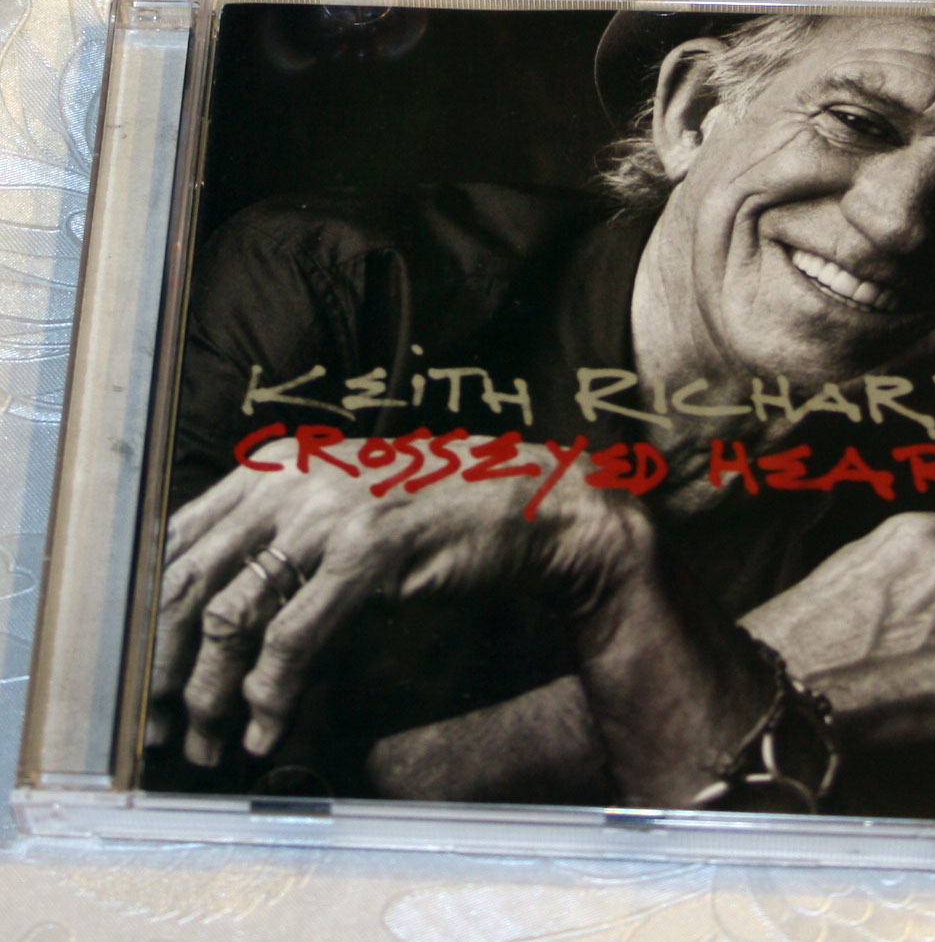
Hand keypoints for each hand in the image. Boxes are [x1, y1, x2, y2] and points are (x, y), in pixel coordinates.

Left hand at [150, 436, 632, 768]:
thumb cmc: (427, 513)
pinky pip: (291, 638)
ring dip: (208, 693)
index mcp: (272, 467)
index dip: (147, 615)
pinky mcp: (365, 553)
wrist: (520, 500)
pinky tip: (267, 729)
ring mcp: (326, 513)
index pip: (176, 539)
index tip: (140, 674)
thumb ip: (276, 546)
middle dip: (162, 665)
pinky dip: (269, 696)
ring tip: (208, 742)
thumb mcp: (338, 511)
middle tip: (160, 724)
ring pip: (229, 615)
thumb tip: (208, 625)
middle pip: (187, 580)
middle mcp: (288, 480)